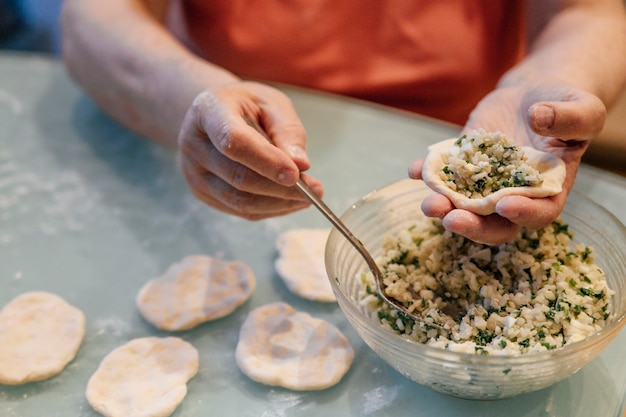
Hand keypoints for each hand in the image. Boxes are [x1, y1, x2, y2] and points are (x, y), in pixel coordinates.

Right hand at [178, 81, 322, 219]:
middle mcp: (193, 144)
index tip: (297, 174)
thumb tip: (301, 165)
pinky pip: (239, 211)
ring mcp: (194, 173)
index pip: (233, 141)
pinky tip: (290, 202)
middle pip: (238, 177)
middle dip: (280, 188)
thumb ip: (287, 131)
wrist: (213, 115)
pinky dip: (269, 210)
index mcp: (207, 112)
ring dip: (278, 204)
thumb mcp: (271, 103)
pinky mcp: (203, 194)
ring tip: (309, 198)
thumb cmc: (245, 105)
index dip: (266, 161)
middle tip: (316, 190)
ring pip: (239, 201)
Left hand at [408, 82, 605, 244]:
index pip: (539, 213)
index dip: (523, 214)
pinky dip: (426, 175)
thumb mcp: (583, 107)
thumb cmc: (565, 105)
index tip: (504, 205)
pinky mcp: (462, 165)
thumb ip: (572, 118)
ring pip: (462, 206)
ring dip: (444, 209)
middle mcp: (513, 194)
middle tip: (453, 220)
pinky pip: (442, 176)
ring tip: (429, 204)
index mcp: (548, 190)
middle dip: (473, 226)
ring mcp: (483, 182)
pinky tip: (414, 169)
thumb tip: (539, 119)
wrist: (532, 94)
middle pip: (493, 224)